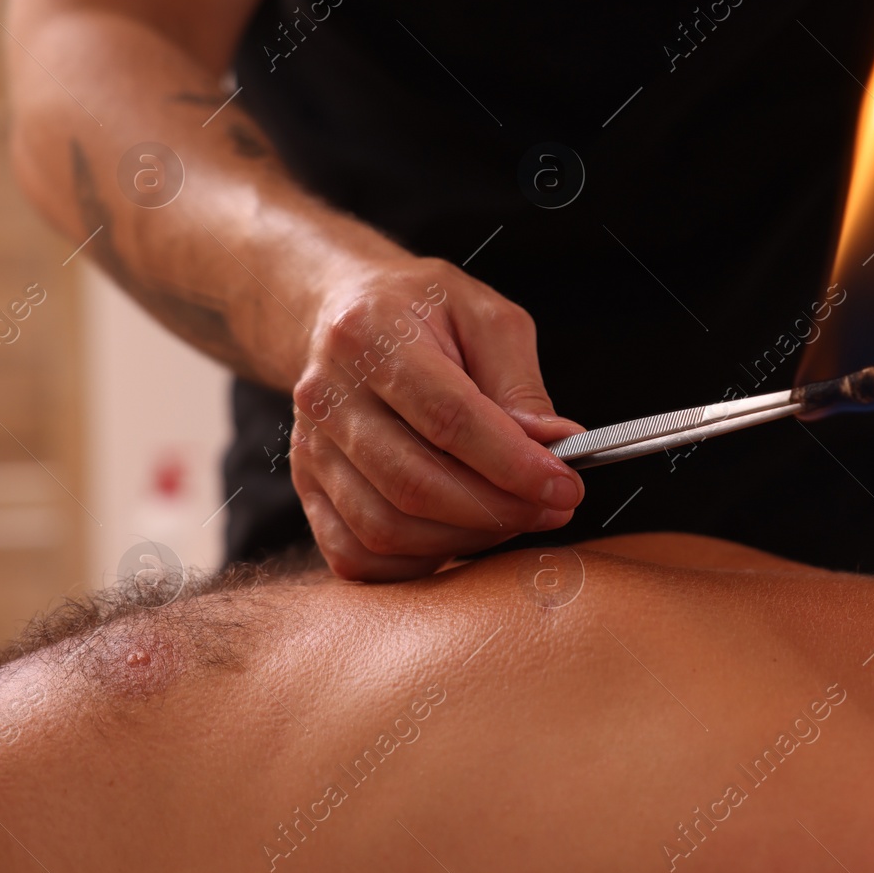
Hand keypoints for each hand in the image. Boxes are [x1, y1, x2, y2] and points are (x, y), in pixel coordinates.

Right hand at [289, 256, 585, 579]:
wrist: (339, 310)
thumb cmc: (422, 312)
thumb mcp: (485, 318)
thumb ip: (520, 386)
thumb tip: (556, 448)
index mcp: (372, 335)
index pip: (449, 418)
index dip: (513, 463)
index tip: (566, 485)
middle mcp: (328, 395)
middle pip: (415, 483)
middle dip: (498, 509)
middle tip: (554, 507)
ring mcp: (310, 447)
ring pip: (386, 527)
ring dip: (465, 538)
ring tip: (514, 516)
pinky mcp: (307, 487)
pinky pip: (356, 554)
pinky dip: (417, 561)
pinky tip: (459, 533)